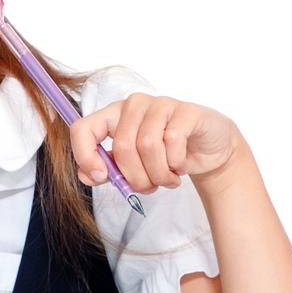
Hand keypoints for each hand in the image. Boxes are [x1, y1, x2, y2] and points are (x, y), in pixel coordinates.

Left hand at [70, 92, 242, 192]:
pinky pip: (173, 142)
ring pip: (148, 146)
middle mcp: (135, 105)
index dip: (85, 155)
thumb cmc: (166, 156)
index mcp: (114, 116)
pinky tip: (181, 166)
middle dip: (136, 178)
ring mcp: (161, 104)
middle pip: (122, 146)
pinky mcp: (186, 111)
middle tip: (150, 187)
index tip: (101, 178)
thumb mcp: (134, 167)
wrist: (207, 151)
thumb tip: (88, 176)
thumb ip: (109, 170)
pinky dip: (176, 164)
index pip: (83, 128)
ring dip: (159, 175)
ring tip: (168, 179)